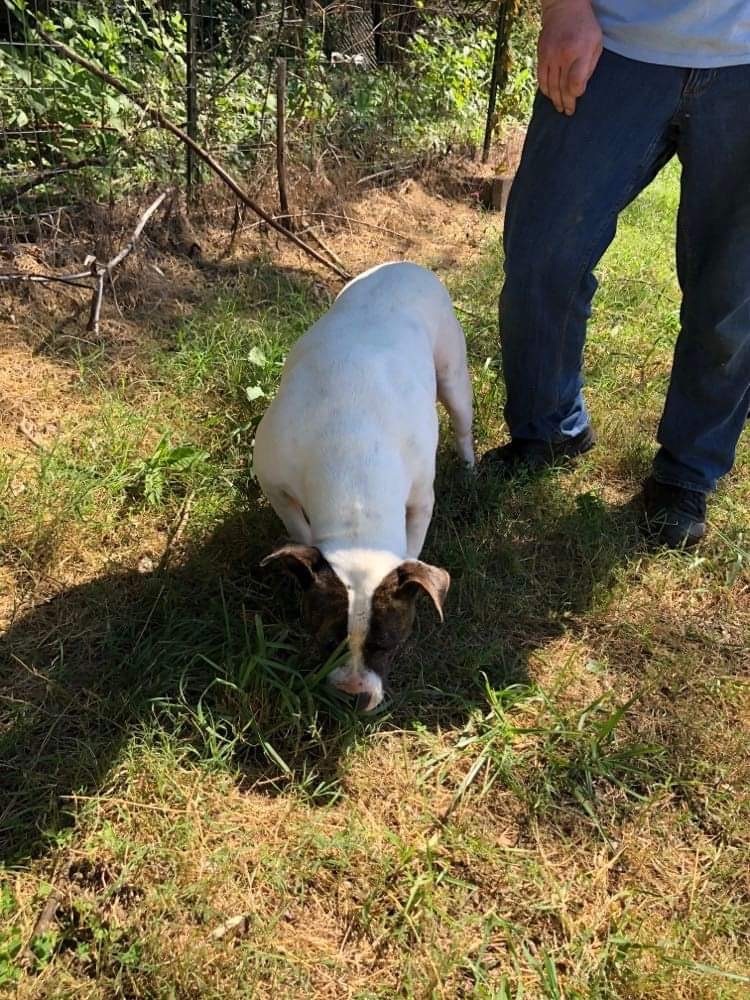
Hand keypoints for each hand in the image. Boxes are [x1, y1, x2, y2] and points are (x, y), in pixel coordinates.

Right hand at [538, 0, 602, 114]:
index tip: (578, 97)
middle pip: (562, 87)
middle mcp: (562, 56)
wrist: (564, 7)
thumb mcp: (596, 42)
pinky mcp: (541, 55)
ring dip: (555, 99)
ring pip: (550, 85)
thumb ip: (590, 65)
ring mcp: (550, 56)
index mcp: (579, 52)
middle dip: (566, 102)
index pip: (575, 82)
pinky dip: (545, 89)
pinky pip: (541, 78)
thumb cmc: (585, 26)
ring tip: (559, 107)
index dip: (576, 94)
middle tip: (568, 112)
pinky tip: (550, 95)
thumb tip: (580, 87)